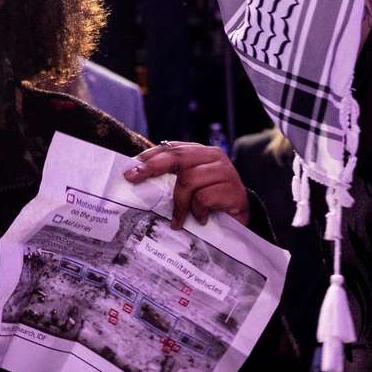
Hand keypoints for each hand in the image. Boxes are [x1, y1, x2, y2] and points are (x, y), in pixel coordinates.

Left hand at [125, 142, 249, 227]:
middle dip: (152, 168)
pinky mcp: (234, 191)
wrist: (240, 222)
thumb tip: (137, 175)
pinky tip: (200, 219)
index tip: (130, 168)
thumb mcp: (190, 187)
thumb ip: (172, 177)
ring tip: (178, 219)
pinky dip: (197, 211)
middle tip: (134, 179)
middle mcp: (215, 157)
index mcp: (202, 152)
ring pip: (189, 179)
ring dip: (179, 203)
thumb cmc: (210, 204)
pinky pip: (203, 198)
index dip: (150, 157)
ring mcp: (226, 173)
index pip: (172, 148)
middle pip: (178, 158)